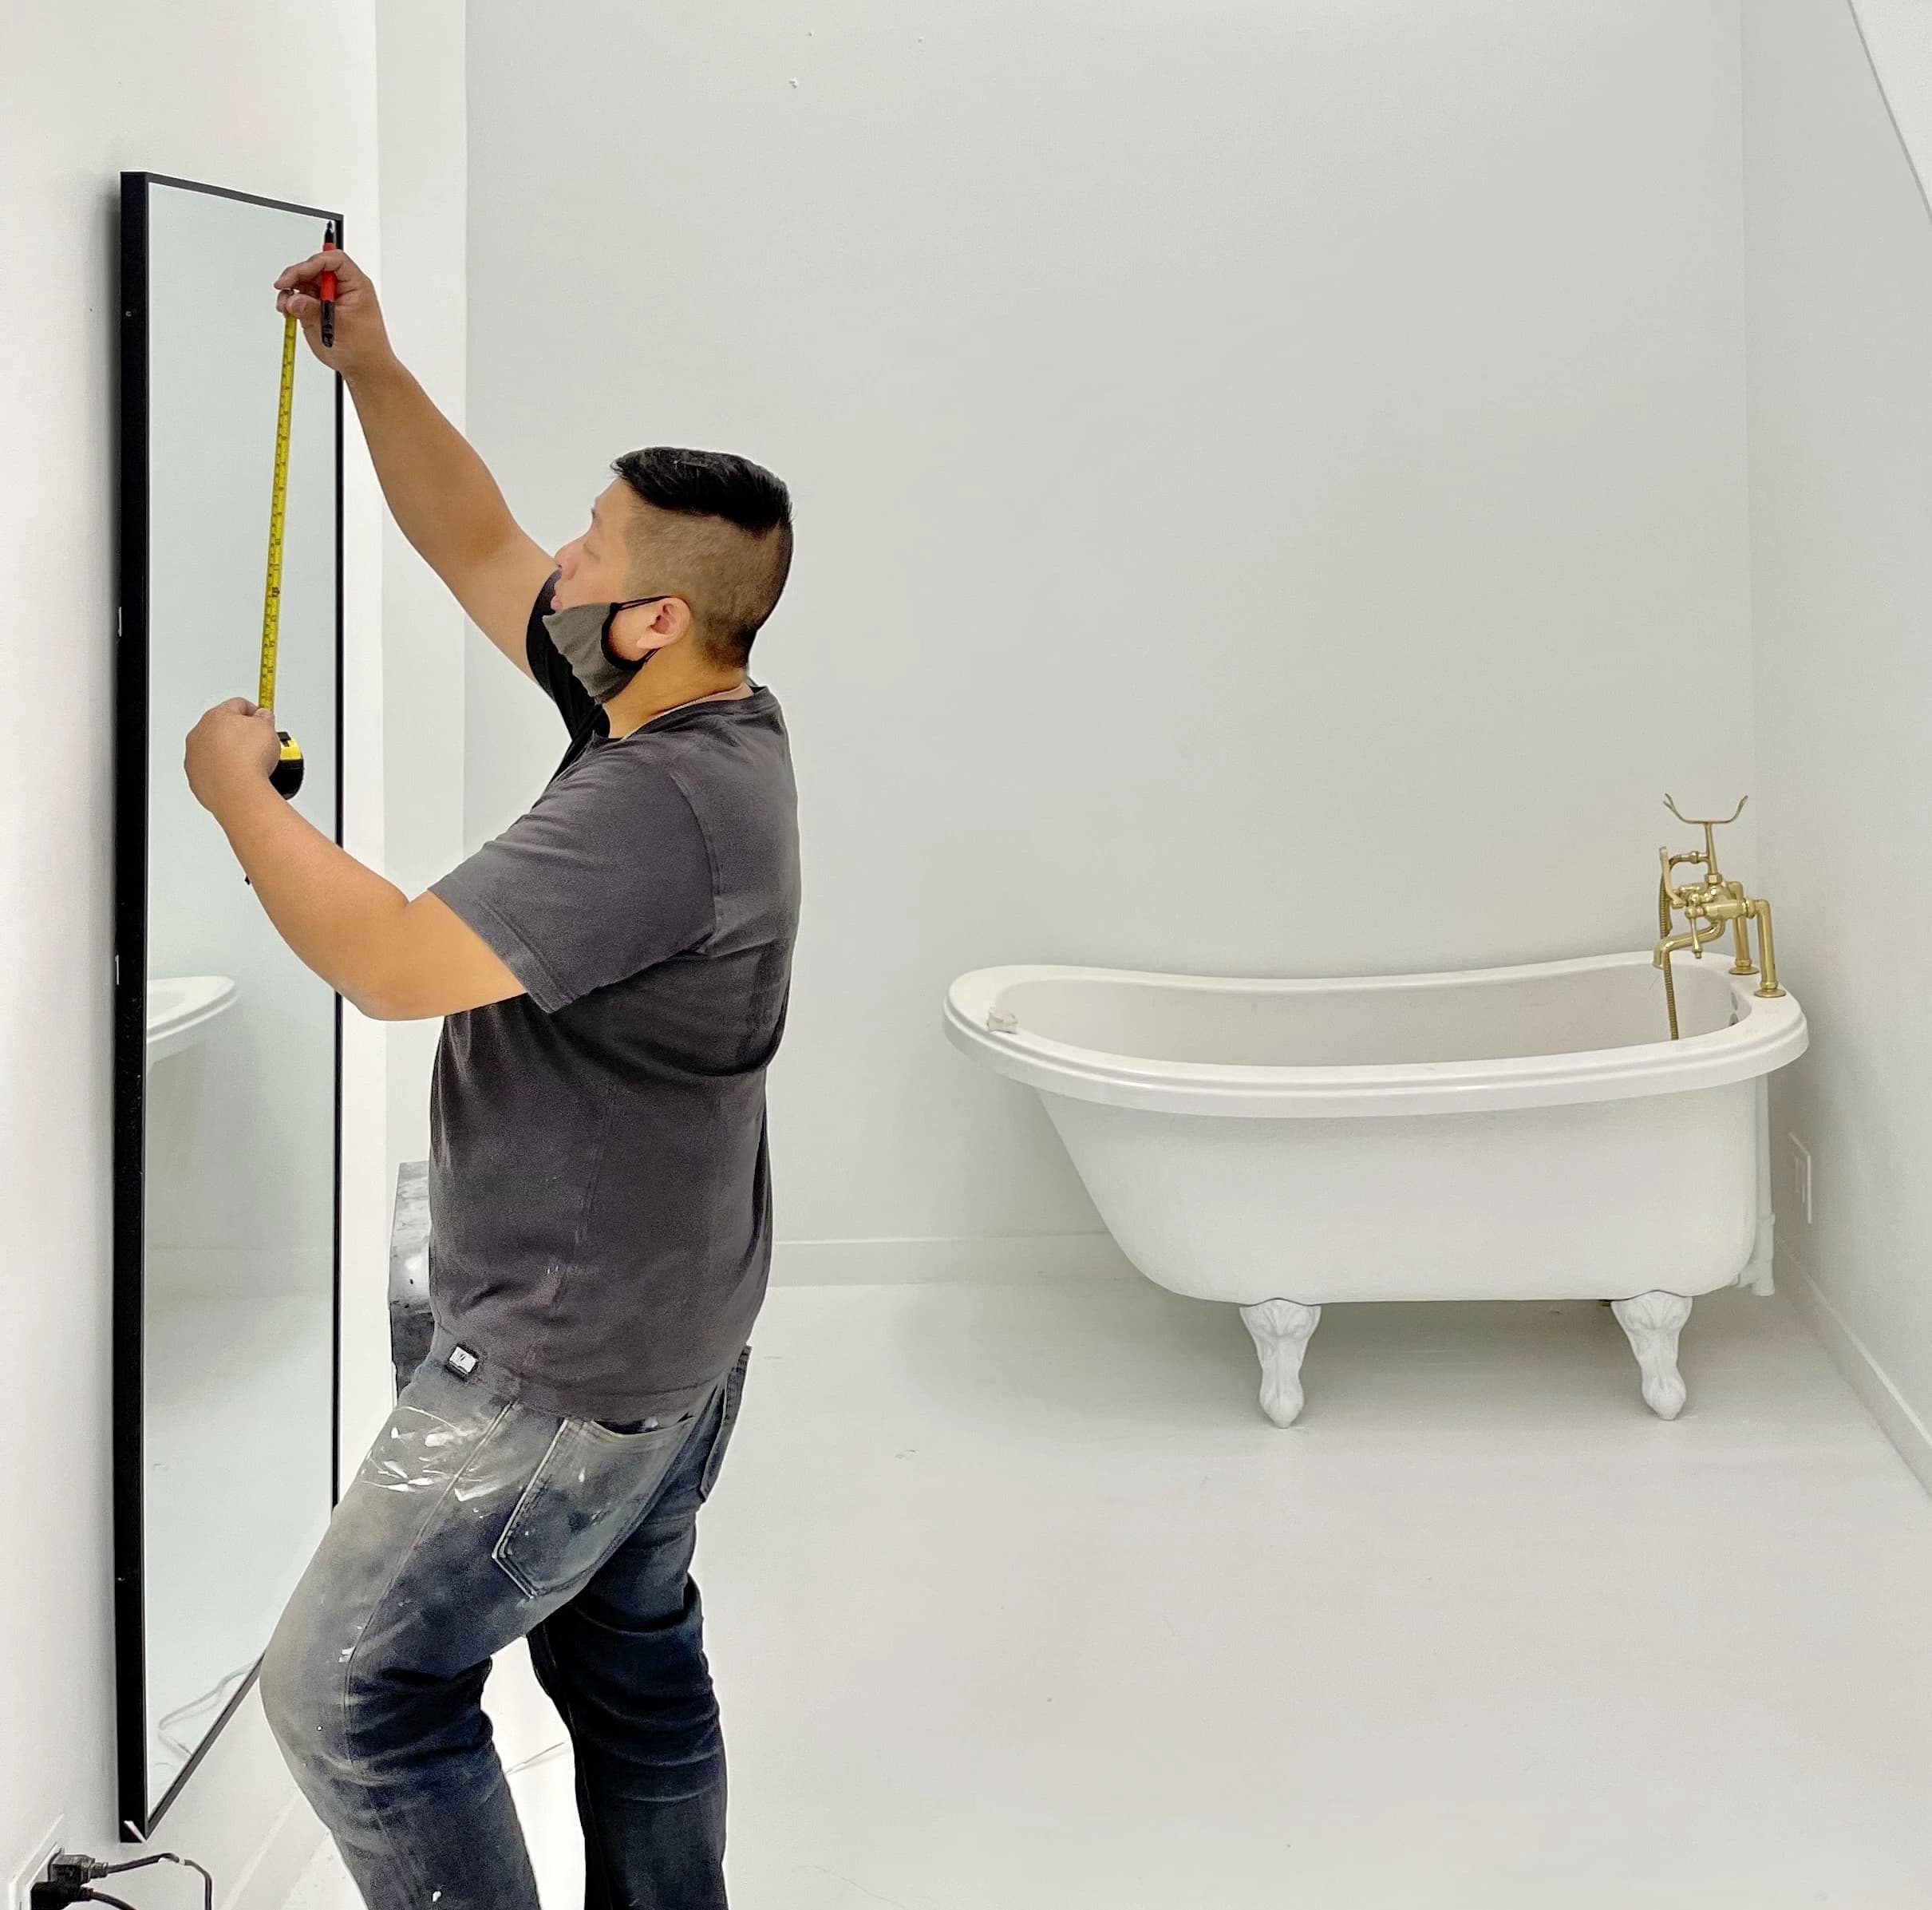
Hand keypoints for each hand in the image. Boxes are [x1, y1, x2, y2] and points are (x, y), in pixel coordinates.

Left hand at [186, 699, 281, 813]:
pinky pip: (211, 771)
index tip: (263, 721)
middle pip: (222, 727)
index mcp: (216, 716)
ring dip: (229, 754)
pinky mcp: (195, 779)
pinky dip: (224, 773)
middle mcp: (199, 734)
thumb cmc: (249, 759)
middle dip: (240, 734)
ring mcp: (195, 757)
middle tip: (259, 745)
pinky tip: (239, 777)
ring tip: (250, 764)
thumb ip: (263, 718)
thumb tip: (262, 717)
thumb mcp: (268, 728)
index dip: (255, 713)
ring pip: (214, 750)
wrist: (239, 791)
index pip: (237, 705)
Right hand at [274, 245, 391, 377]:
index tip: (297, 274)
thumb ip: (314, 311)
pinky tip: (287, 310)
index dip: (313, 263)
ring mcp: (327, 298)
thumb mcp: (340, 327)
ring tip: (286, 306)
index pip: (334, 261)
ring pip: (303, 281)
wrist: (363, 369)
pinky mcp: (316, 308)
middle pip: (313, 268)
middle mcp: (340, 288)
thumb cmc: (364, 349)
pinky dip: (289, 302)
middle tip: (284, 286)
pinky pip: (298, 297)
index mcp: (356, 285)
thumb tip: (294, 300)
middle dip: (296, 276)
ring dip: (290, 290)